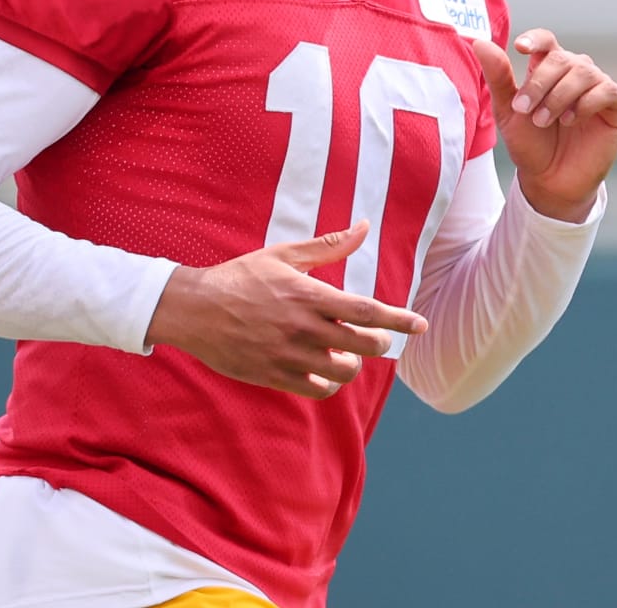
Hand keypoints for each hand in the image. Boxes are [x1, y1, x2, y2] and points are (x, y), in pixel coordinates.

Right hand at [145, 219, 427, 397]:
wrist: (194, 310)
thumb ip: (329, 246)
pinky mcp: (274, 376)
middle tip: (378, 339)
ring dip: (354, 364)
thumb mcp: (284, 255)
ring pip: (342, 372)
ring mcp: (289, 356)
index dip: (399, 320)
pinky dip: (329, 383)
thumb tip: (364, 226)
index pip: (367, 311)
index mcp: (309, 295)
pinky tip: (325, 371)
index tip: (421, 325)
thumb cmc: (241, 277)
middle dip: (380, 344)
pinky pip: (317, 390)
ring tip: (347, 354)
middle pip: (362, 345)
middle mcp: (303, 328)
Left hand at [472, 28, 616, 221]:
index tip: (520, 48)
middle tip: (525, 111)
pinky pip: (607, 90)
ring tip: (545, 121)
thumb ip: (498, 77)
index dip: (536, 39)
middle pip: (561, 59)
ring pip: (584, 72)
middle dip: (540, 84)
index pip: (546, 41)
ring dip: (559, 96)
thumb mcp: (508, 111)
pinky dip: (586, 103)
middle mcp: (575, 72)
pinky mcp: (616, 107)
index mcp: (548, 69)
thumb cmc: (530, 143)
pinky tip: (570, 121)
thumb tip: (480, 43)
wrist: (550, 180)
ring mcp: (598, 87)